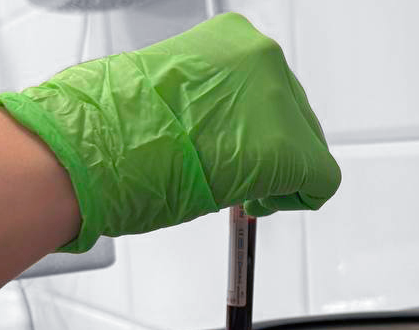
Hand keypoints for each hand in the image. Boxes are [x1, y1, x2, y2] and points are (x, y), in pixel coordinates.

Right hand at [0, 12, 340, 251]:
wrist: (97, 149)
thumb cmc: (116, 127)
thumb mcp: (172, 92)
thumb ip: (212, 101)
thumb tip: (223, 127)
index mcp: (234, 38)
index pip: (271, 86)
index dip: (258, 126)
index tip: (239, 145)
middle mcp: (264, 60)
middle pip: (296, 114)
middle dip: (272, 149)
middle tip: (244, 177)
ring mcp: (280, 103)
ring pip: (310, 146)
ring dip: (281, 172)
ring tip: (244, 190)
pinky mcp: (290, 151)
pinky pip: (321, 180)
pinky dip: (299, 197)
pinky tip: (263, 203)